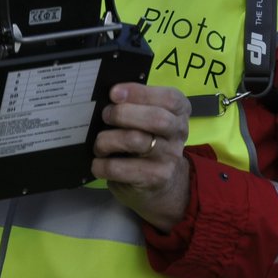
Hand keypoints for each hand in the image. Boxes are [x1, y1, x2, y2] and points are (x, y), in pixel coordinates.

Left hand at [92, 83, 191, 230]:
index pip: (169, 98)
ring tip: (99, 144)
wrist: (160, 184)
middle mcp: (179, 132)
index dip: (139, 92)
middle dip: (123, 114)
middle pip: (156, 118)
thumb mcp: (148, 118)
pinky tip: (98, 163)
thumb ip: (136, 104)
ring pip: (136, 140)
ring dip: (108, 139)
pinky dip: (102, 164)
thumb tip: (111, 95)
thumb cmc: (148, 140)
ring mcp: (169, 157)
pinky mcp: (155, 179)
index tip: (114, 93)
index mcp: (179, 111)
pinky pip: (121, 168)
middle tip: (105, 115)